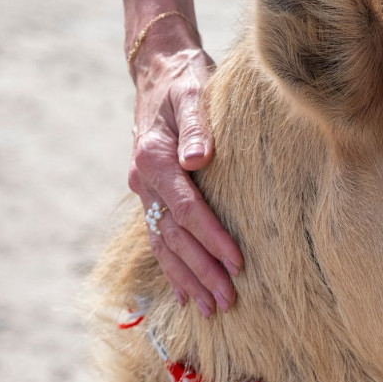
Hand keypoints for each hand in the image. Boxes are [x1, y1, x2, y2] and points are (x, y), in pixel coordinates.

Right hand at [129, 23, 241, 316]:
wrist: (160, 72)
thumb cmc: (185, 81)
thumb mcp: (193, 94)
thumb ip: (197, 126)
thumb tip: (200, 158)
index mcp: (155, 159)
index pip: (187, 208)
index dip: (212, 237)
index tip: (237, 262)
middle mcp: (145, 181)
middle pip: (175, 236)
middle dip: (202, 271)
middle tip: (228, 301)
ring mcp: (146, 191)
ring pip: (165, 244)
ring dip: (187, 279)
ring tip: (210, 309)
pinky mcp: (153, 195)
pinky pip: (160, 238)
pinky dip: (172, 268)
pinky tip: (185, 294)